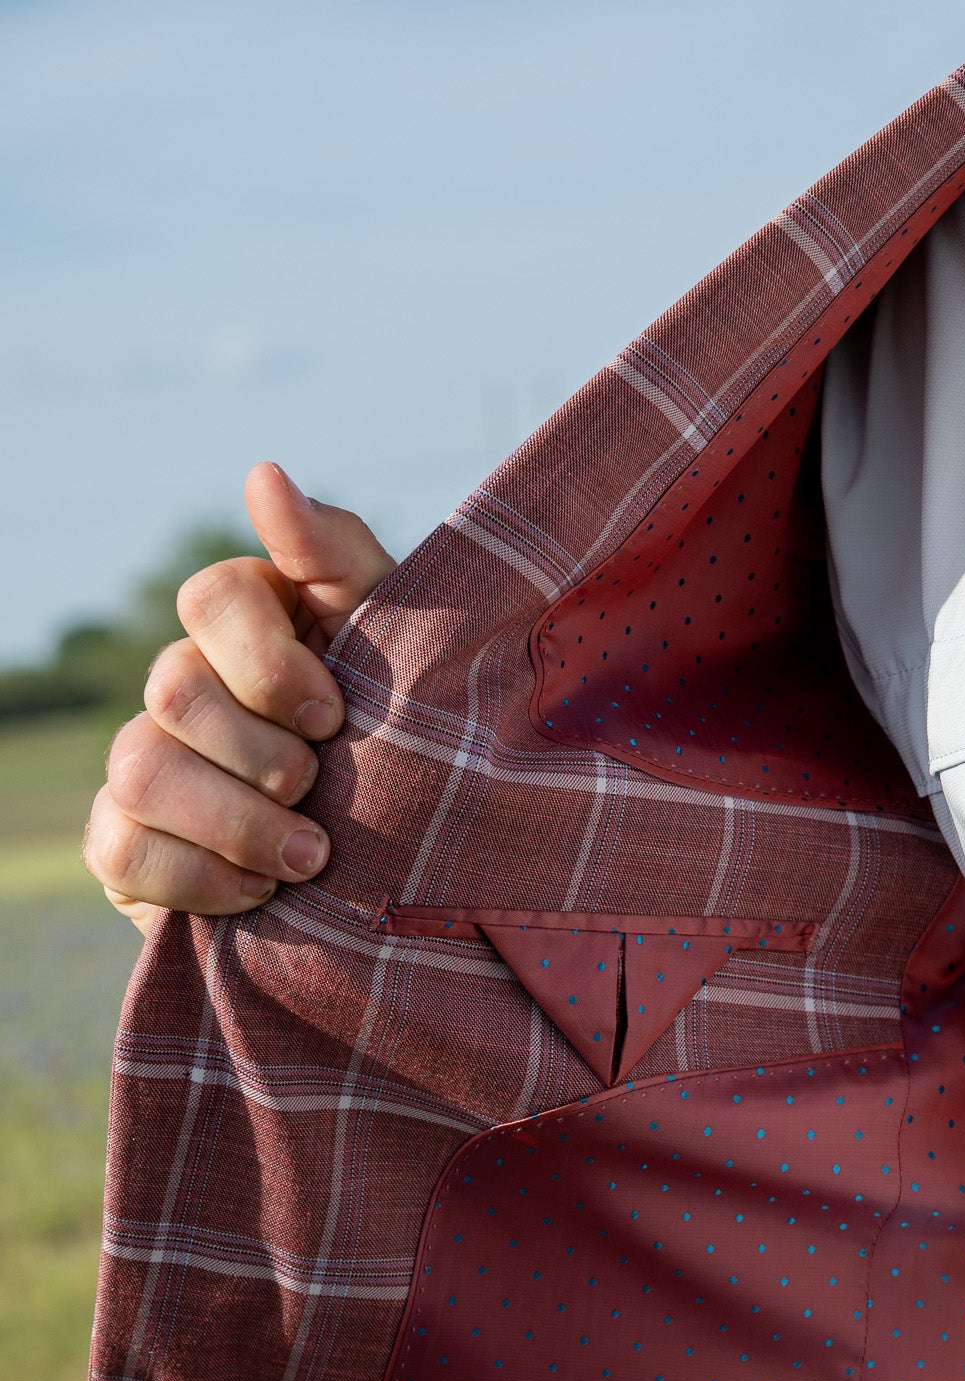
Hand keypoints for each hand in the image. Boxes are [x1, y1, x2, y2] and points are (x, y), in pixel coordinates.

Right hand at [84, 463, 394, 936]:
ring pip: (141, 771)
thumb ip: (338, 556)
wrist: (412, 873)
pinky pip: (124, 850)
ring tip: (308, 859)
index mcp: (251, 624)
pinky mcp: (127, 846)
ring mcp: (148, 763)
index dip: (266, 660)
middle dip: (259, 754)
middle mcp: (186, 684)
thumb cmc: (412, 740)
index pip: (211, 597)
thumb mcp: (402, 645)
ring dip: (236, 822)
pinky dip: (199, 878)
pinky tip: (260, 893)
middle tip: (321, 792)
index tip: (335, 716)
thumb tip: (262, 475)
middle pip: (174, 690)